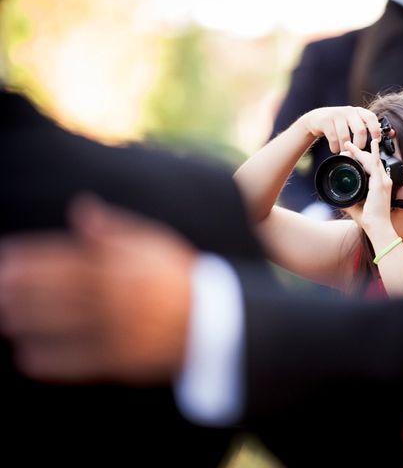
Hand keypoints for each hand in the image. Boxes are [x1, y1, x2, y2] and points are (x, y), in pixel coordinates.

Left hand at [0, 195, 196, 383]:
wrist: (214, 321)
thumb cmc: (178, 277)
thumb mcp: (155, 243)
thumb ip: (115, 230)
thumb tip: (81, 208)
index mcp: (123, 265)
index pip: (68, 259)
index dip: (32, 258)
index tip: (5, 257)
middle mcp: (117, 297)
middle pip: (59, 291)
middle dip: (22, 290)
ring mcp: (119, 329)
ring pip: (64, 324)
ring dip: (29, 321)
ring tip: (4, 319)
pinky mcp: (123, 359)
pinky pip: (80, 361)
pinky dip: (51, 361)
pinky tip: (26, 358)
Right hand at [300, 106, 380, 153]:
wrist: (316, 119)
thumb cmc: (338, 124)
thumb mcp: (352, 123)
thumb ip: (365, 128)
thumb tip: (385, 136)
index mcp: (358, 111)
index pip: (371, 118)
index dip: (375, 130)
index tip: (376, 141)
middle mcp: (349, 111)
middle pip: (360, 130)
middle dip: (359, 144)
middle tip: (357, 151)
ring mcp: (337, 115)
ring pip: (345, 137)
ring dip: (345, 148)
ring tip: (344, 151)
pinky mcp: (326, 121)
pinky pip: (333, 138)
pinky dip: (335, 147)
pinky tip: (335, 148)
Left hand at [342, 139, 393, 234]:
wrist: (378, 227)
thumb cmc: (370, 220)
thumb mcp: (356, 207)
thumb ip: (348, 202)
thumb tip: (337, 200)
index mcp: (380, 185)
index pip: (372, 167)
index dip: (362, 159)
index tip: (351, 155)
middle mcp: (383, 181)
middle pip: (371, 161)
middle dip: (359, 152)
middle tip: (348, 146)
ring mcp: (383, 182)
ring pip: (372, 161)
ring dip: (361, 151)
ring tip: (350, 145)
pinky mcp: (380, 184)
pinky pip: (376, 165)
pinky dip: (373, 154)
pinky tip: (371, 145)